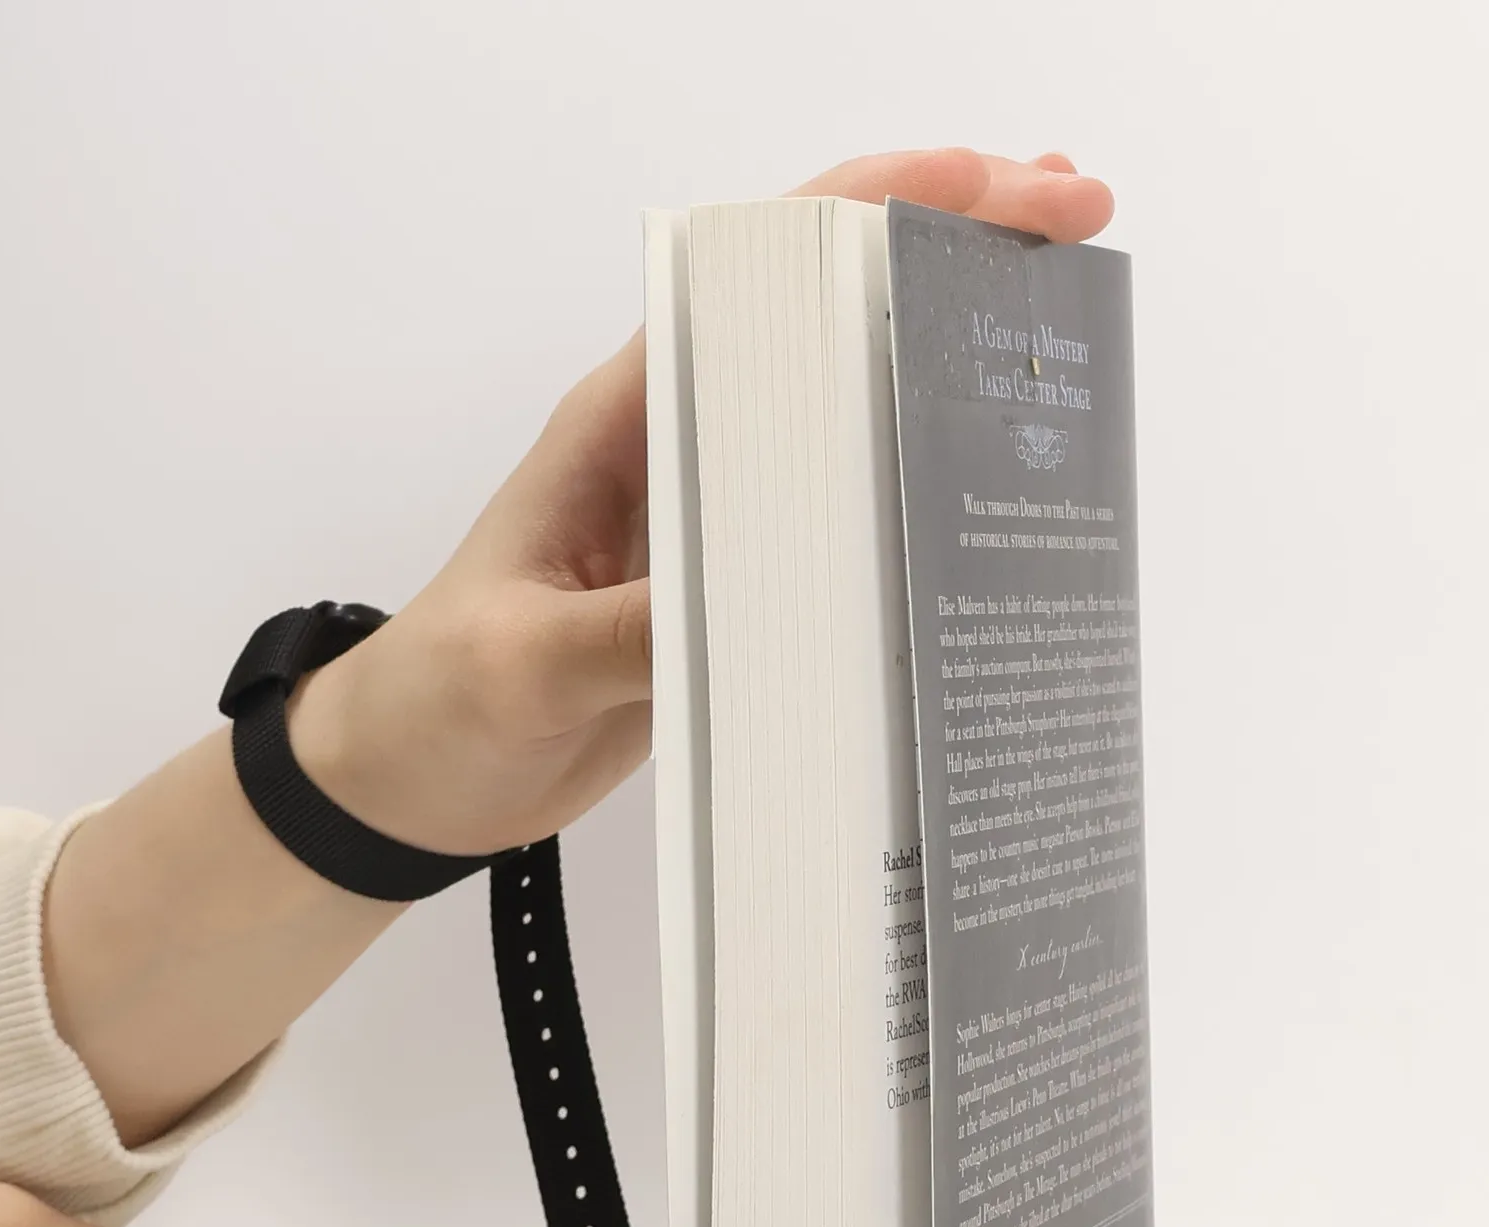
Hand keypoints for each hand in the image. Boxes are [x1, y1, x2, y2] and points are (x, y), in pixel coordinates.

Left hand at [287, 148, 1115, 855]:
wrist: (411, 779)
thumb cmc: (437, 698)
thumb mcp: (525, 662)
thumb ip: (630, 632)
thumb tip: (756, 605)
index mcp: (630, 417)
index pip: (765, 273)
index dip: (887, 207)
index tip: (999, 186)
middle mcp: (685, 446)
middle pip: (834, 317)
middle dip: (954, 255)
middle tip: (1077, 227)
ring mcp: (719, 518)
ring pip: (853, 411)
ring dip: (951, 366)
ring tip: (1063, 334)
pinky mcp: (737, 591)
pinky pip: (843, 525)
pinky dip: (920, 495)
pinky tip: (988, 505)